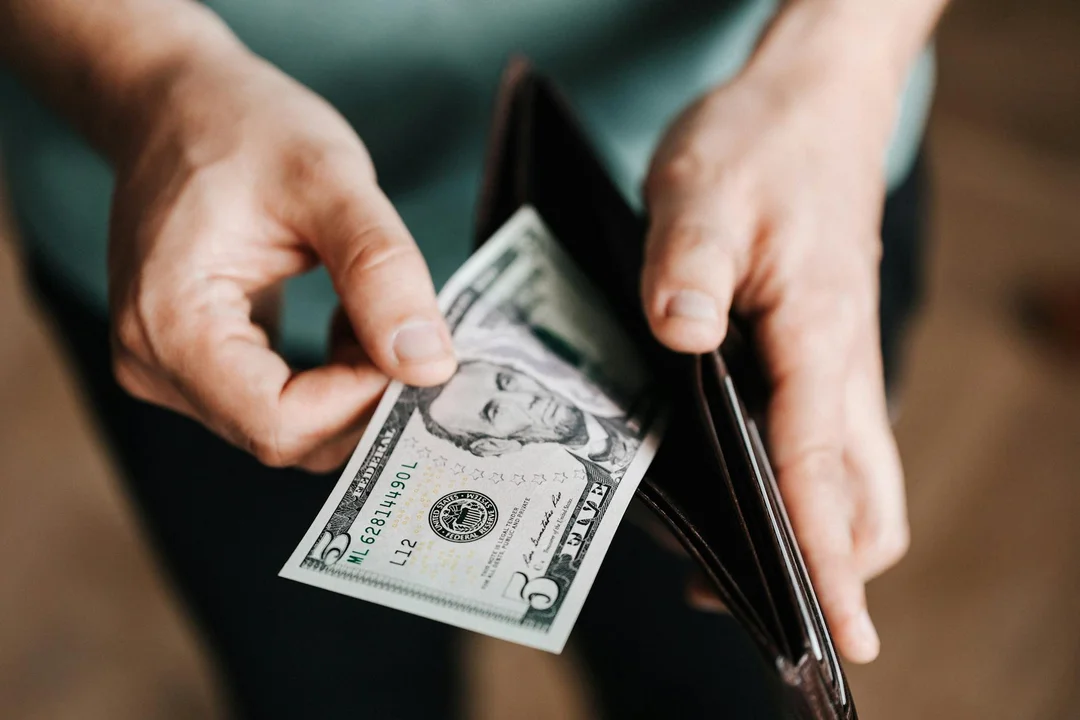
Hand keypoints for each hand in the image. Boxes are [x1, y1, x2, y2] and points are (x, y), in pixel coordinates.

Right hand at [108, 46, 455, 471]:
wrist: (177, 104)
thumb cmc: (242, 126)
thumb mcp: (329, 180)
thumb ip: (382, 273)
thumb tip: (429, 366)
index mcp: (170, 323)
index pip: (280, 422)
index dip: (361, 401)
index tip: (413, 347)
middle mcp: (154, 364)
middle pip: (285, 435)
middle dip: (363, 396)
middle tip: (411, 330)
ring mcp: (168, 370)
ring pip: (287, 428)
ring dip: (351, 387)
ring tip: (371, 310)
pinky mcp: (193, 365)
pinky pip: (277, 405)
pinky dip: (331, 379)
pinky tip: (347, 321)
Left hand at [643, 24, 908, 662]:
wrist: (808, 102)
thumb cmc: (760, 142)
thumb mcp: (704, 188)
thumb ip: (689, 265)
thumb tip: (680, 336)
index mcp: (819, 333)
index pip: (824, 468)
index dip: (826, 557)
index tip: (836, 634)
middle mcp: (841, 362)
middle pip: (865, 496)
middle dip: (832, 566)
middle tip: (769, 618)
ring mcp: (835, 361)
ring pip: (854, 475)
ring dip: (818, 532)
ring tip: (737, 572)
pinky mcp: (817, 351)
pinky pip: (824, 439)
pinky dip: (801, 485)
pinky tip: (735, 489)